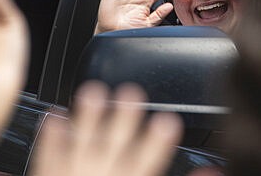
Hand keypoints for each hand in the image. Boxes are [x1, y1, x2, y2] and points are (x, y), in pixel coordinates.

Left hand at [31, 81, 182, 175]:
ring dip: (87, 119)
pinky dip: (51, 136)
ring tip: (93, 92)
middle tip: (130, 94)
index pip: (148, 163)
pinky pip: (49, 156)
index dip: (158, 143)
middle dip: (123, 120)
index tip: (168, 121)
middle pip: (115, 148)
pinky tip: (54, 115)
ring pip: (82, 146)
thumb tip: (212, 173)